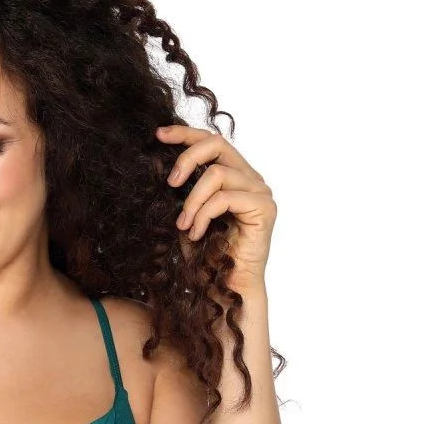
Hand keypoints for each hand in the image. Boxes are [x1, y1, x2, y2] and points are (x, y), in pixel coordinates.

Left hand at [156, 124, 276, 288]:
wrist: (224, 288)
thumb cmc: (205, 257)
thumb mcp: (186, 215)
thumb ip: (182, 190)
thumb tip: (161, 166)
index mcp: (233, 175)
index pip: (211, 142)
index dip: (185, 134)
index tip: (159, 135)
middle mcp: (249, 178)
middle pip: (217, 144)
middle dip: (187, 159)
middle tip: (170, 183)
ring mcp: (259, 191)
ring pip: (217, 174)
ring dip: (192, 201)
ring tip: (183, 225)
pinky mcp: (264, 208)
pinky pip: (225, 198)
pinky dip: (204, 215)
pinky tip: (196, 233)